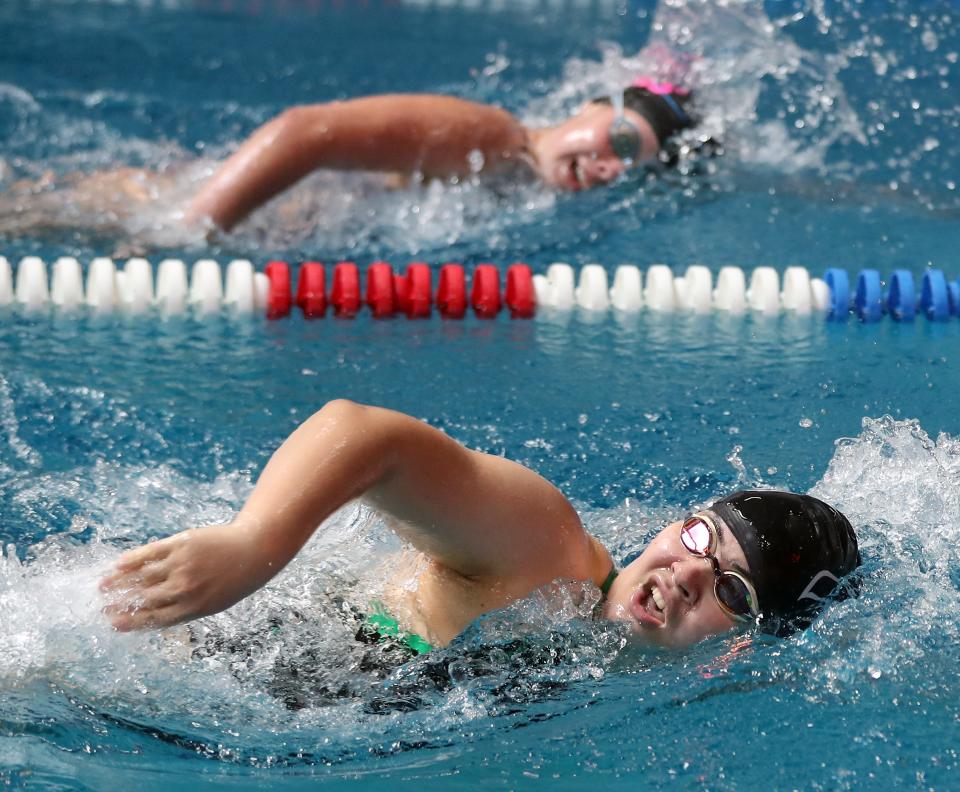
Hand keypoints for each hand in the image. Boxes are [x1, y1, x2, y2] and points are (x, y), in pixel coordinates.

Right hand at [99, 521, 274, 630]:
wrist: (254, 550)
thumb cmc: (233, 581)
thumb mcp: (212, 603)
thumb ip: (182, 609)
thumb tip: (150, 615)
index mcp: (192, 608)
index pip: (152, 619)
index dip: (129, 621)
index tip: (111, 623)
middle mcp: (184, 588)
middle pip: (142, 598)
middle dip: (119, 603)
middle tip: (101, 605)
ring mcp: (181, 565)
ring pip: (141, 576)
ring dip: (118, 582)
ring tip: (103, 585)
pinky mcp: (180, 543)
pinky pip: (149, 553)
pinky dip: (132, 560)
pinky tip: (119, 565)